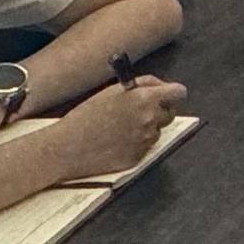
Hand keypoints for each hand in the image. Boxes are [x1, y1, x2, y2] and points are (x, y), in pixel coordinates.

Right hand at [39, 76, 187, 181]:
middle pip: (170, 113)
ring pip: (157, 130)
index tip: (165, 94)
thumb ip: (142, 86)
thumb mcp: (113, 91)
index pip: (178, 92)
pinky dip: (136, 143)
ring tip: (120, 128)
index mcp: (144, 99)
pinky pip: (145, 147)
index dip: (171, 93)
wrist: (65, 148)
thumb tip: (160, 85)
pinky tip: (116, 141)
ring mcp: (144, 140)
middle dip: (160, 110)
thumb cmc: (84, 117)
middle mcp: (149, 119)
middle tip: (141, 111)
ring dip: (146, 128)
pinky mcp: (138, 158)